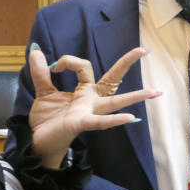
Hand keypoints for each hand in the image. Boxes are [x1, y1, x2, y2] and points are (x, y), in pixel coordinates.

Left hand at [28, 46, 159, 167]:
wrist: (37, 140)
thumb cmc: (47, 119)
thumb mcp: (43, 91)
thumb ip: (41, 73)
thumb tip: (35, 51)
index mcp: (83, 91)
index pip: (84, 66)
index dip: (69, 61)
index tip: (54, 67)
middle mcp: (90, 101)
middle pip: (111, 79)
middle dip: (126, 64)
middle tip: (142, 50)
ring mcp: (89, 112)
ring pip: (114, 102)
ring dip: (134, 97)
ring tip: (154, 92)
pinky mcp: (81, 124)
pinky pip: (100, 122)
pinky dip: (115, 120)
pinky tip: (131, 118)